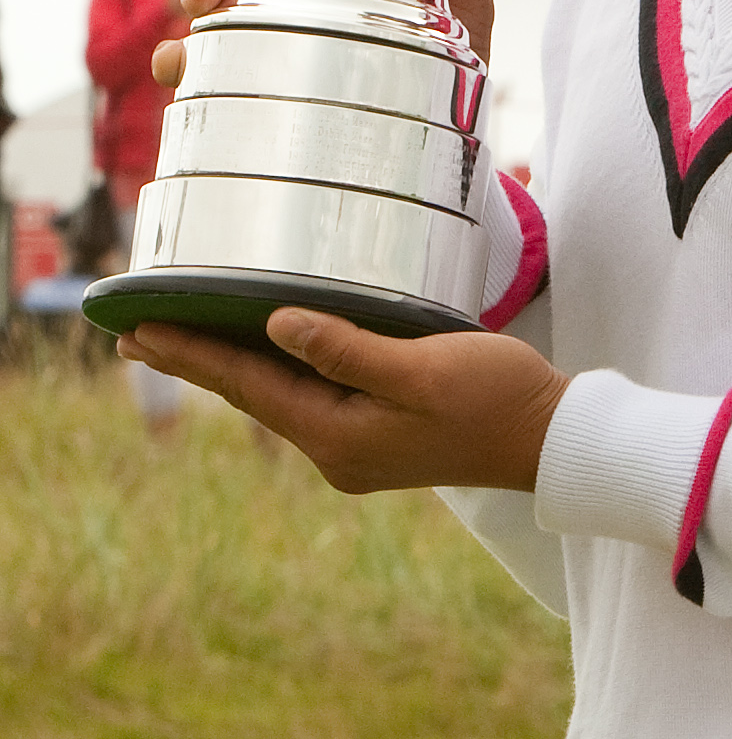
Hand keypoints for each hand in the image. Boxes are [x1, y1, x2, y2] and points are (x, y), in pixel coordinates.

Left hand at [117, 309, 569, 494]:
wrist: (549, 439)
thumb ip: (347, 348)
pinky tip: (268, 354)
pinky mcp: (378, 433)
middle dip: (197, 361)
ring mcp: (356, 446)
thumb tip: (275, 327)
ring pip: (278, 396)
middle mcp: (337, 449)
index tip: (138, 330)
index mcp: (339, 436)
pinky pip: (309, 396)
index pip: (249, 386)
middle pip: (253, 395)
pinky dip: (276, 370)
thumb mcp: (422, 367)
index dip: (193, 354)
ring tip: (187, 339)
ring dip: (232, 365)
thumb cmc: (494, 397)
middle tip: (136, 333)